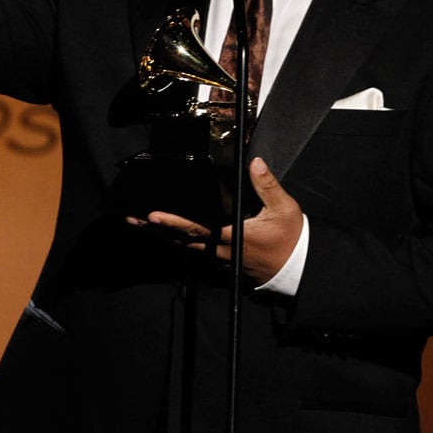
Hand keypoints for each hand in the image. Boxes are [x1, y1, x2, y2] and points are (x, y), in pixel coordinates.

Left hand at [128, 157, 303, 284]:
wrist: (299, 268)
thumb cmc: (292, 239)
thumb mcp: (284, 208)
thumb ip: (267, 185)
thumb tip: (254, 163)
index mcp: (234, 236)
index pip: (198, 229)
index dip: (174, 223)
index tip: (154, 216)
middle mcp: (222, 251)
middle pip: (183, 241)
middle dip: (157, 231)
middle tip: (133, 219)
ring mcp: (222, 260)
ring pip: (187, 248)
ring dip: (165, 237)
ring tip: (144, 225)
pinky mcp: (225, 263)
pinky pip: (198, 253)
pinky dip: (181, 243)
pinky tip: (170, 236)